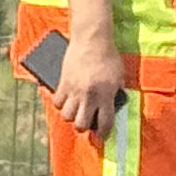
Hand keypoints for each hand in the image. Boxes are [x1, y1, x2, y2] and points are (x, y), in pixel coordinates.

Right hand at [51, 28, 128, 143]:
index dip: (103, 134)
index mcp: (106, 95)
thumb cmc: (109, 56)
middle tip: (85, 122)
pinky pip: (57, 102)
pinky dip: (60, 103)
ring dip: (71, 116)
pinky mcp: (63, 82)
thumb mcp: (119, 76)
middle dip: (83, 127)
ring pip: (67, 116)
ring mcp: (75, 90)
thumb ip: (116, 92)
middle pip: (81, 125)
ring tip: (75, 110)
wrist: (92, 39)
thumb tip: (112, 105)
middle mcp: (89, 96)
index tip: (102, 136)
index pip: (104, 123)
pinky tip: (65, 99)